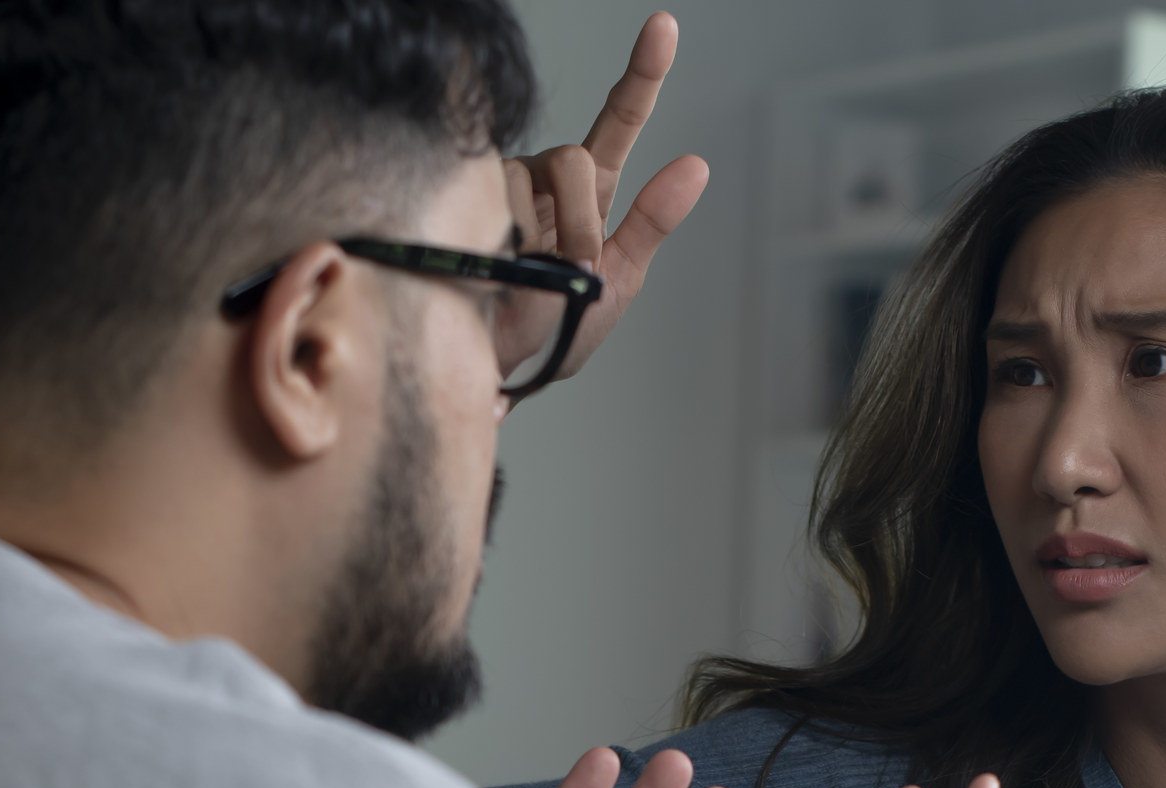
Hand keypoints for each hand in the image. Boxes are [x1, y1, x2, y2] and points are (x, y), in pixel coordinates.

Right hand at [499, 11, 710, 386]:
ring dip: (551, 237)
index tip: (664, 26)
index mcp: (590, 193)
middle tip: (580, 273)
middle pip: (576, 155)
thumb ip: (652, 222)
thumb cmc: (556, 332)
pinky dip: (512, 244)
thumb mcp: (617, 282)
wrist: (500, 375)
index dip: (642, 74)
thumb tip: (697, 164)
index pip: (619, 121)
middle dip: (585, 219)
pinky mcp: (467, 201)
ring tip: (534, 285)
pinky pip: (497, 195)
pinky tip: (501, 274)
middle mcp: (546, 179)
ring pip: (537, 173)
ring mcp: (504, 186)